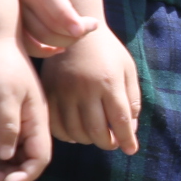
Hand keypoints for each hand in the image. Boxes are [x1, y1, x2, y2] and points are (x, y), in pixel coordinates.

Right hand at [0, 0, 99, 56]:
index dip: (67, 16)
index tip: (86, 28)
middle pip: (47, 23)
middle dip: (74, 32)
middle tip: (91, 26)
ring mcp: (11, 5)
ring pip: (36, 36)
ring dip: (63, 41)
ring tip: (79, 30)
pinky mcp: (5, 15)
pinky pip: (22, 41)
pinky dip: (42, 50)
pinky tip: (58, 45)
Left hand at [0, 37, 50, 180]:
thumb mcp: (3, 96)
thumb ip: (7, 126)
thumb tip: (5, 155)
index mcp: (37, 121)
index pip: (39, 159)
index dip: (24, 175)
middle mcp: (31, 126)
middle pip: (26, 163)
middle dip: (7, 177)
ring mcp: (17, 124)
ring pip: (13, 158)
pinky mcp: (2, 121)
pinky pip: (1, 149)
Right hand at [42, 26, 140, 152]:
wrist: (73, 29)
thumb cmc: (107, 51)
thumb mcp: (127, 70)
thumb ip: (132, 99)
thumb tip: (130, 129)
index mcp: (109, 83)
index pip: (120, 121)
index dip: (127, 140)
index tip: (131, 150)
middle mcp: (85, 89)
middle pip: (97, 132)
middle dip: (108, 143)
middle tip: (113, 143)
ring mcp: (63, 91)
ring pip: (76, 132)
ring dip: (88, 140)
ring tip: (96, 136)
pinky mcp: (48, 92)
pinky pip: (55, 124)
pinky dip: (67, 135)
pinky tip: (76, 132)